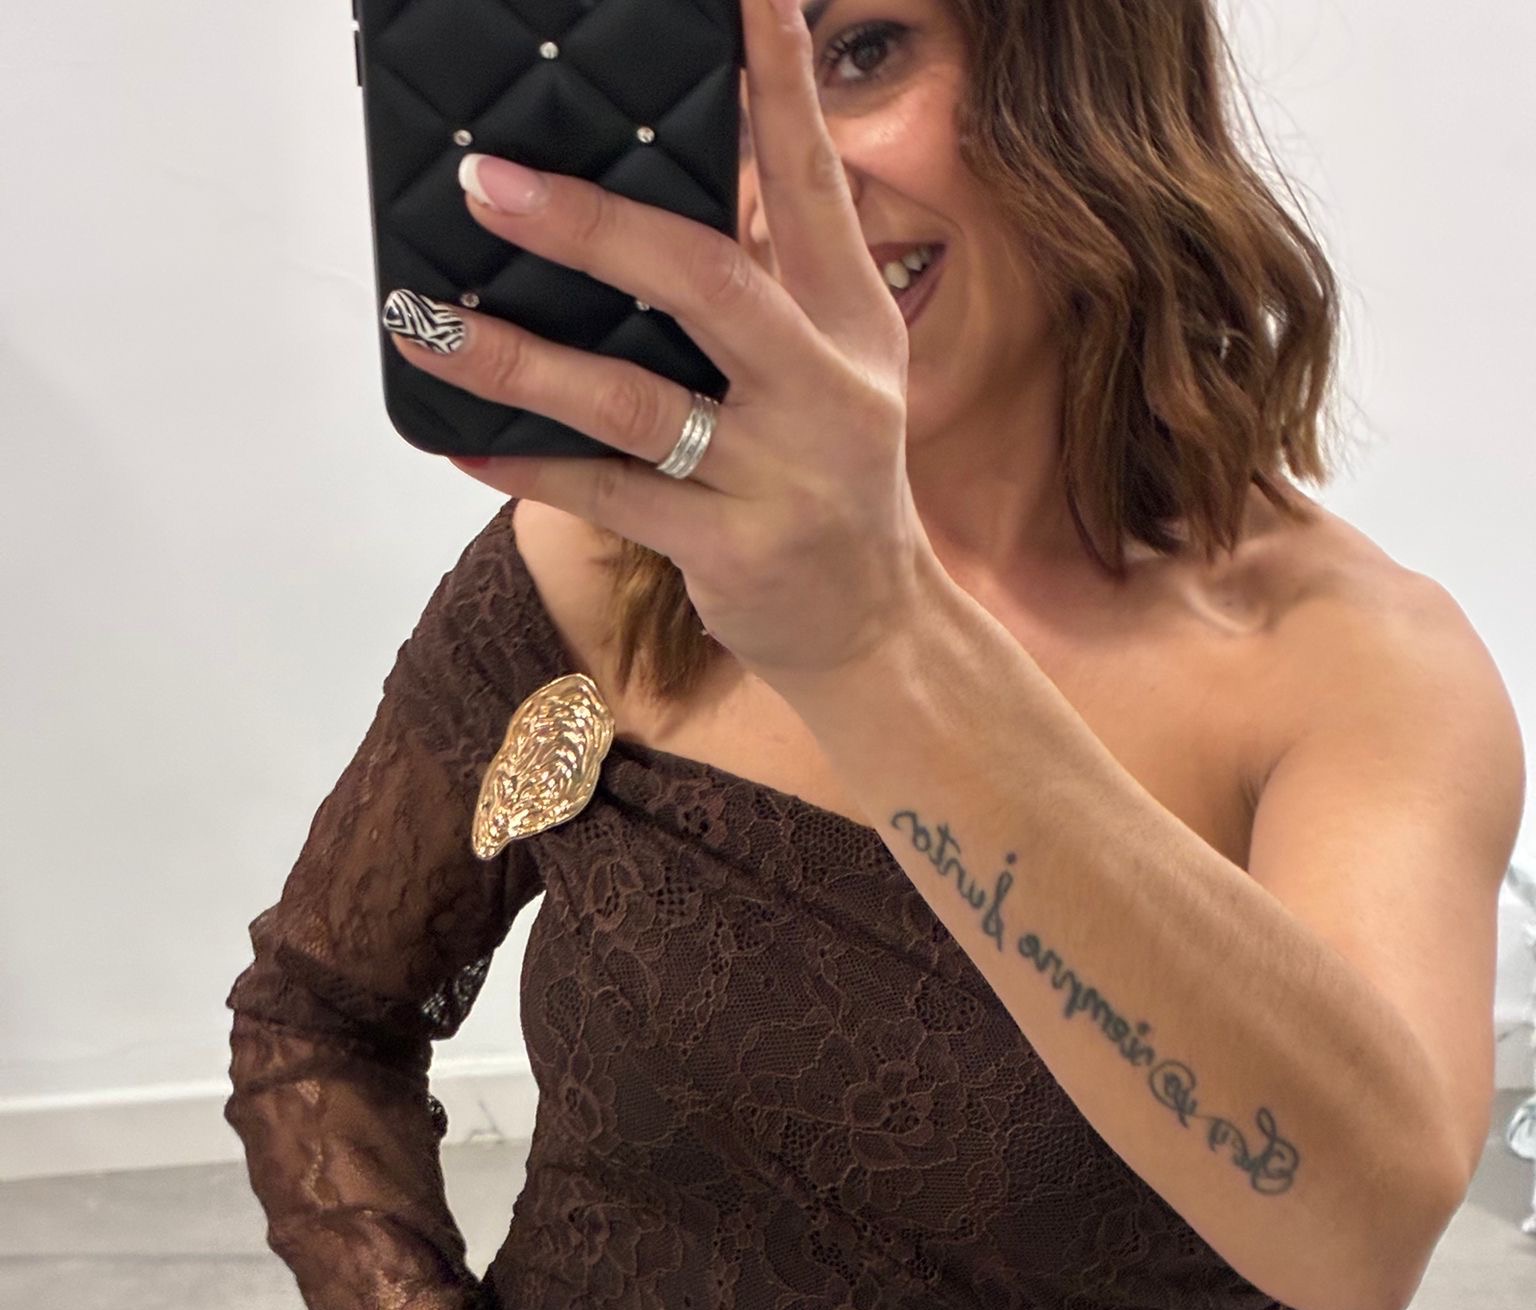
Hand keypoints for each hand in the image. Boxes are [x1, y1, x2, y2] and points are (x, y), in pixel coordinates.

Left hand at [380, 0, 932, 689]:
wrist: (874, 627)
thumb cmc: (833, 482)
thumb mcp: (837, 369)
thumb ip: (769, 285)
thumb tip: (651, 198)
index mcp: (850, 320)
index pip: (810, 181)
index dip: (777, 83)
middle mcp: (823, 388)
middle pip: (703, 281)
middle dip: (590, 225)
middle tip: (488, 183)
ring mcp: (778, 476)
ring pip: (631, 402)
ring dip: (518, 358)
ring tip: (427, 320)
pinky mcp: (729, 551)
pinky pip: (605, 497)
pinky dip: (525, 465)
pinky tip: (461, 436)